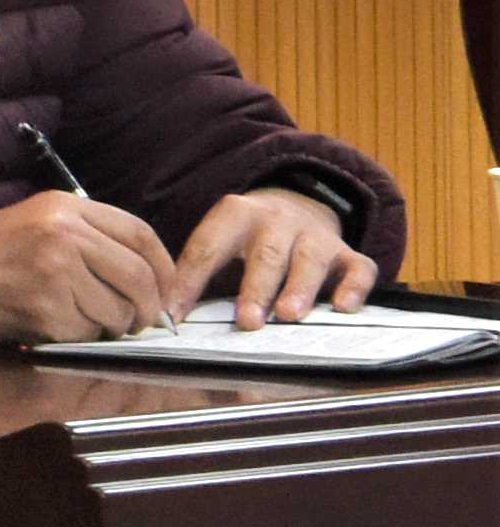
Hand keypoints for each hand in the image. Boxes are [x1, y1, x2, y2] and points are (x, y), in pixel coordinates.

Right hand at [0, 186, 182, 345]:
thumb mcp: (34, 224)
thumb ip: (87, 237)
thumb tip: (148, 276)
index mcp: (63, 206)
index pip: (140, 234)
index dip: (163, 269)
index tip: (166, 292)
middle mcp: (63, 232)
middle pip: (139, 276)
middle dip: (146, 308)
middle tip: (138, 322)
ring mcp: (54, 270)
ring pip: (119, 311)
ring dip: (109, 326)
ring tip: (76, 319)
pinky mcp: (44, 308)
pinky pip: (88, 333)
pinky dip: (79, 338)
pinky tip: (52, 327)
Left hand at [172, 186, 376, 326]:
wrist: (298, 204)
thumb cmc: (247, 239)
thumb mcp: (219, 244)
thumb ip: (198, 276)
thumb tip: (168, 319)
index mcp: (234, 215)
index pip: (207, 247)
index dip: (189, 281)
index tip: (175, 316)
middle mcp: (277, 220)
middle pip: (265, 254)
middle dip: (256, 289)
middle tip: (247, 322)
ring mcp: (315, 236)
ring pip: (309, 259)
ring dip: (299, 288)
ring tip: (289, 316)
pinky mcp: (348, 253)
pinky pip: (358, 268)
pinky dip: (354, 287)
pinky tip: (343, 308)